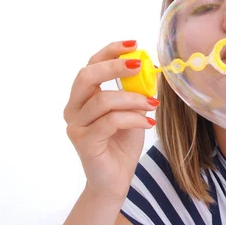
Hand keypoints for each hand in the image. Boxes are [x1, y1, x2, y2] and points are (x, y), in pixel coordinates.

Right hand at [64, 40, 158, 202]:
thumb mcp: (132, 111)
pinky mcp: (84, 142)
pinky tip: (147, 123)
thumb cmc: (122, 143)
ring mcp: (76, 126)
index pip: (91, 65)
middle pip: (87, 77)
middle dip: (114, 67)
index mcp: (83, 97)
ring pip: (103, 100)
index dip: (110, 52)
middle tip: (139, 65)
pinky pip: (110, 121)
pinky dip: (133, 118)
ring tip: (152, 105)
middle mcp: (73, 108)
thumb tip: (151, 67)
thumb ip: (135, 91)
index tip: (134, 45)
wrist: (115, 179)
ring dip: (133, 99)